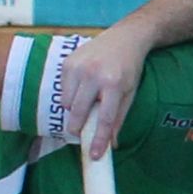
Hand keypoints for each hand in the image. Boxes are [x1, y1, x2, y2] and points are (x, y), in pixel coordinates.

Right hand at [65, 23, 151, 150]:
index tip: (95, 155)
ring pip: (67, 103)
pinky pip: (62, 90)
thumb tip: (110, 144)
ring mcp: (79, 67)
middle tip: (81, 133)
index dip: (98, 140)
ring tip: (87, 103)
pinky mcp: (68, 62)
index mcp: (114, 84)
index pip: (104, 119)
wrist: (126, 37)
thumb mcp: (130, 93)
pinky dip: (70, 96)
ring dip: (74, 111)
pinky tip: (82, 88)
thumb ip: (119, 118)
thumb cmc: (129, 68)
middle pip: (78, 113)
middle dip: (78, 129)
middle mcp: (94, 75)